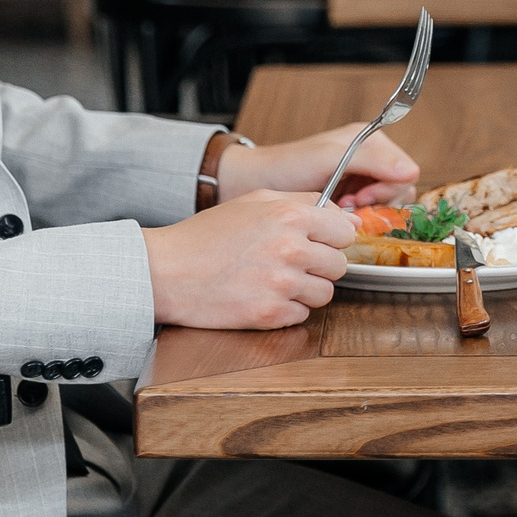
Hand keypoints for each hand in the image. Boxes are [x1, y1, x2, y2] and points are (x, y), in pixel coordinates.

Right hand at [141, 189, 356, 329]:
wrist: (166, 271)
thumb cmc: (207, 234)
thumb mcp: (256, 201)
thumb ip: (305, 202)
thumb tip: (350, 219)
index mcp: (290, 216)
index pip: (345, 232)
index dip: (331, 237)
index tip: (316, 241)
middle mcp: (291, 249)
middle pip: (338, 265)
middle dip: (319, 265)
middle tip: (290, 263)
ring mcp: (281, 285)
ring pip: (325, 293)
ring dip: (305, 290)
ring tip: (274, 280)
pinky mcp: (269, 315)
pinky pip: (302, 315)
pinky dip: (286, 310)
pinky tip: (262, 296)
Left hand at [220, 122, 418, 207]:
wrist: (255, 184)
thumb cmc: (288, 166)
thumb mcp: (330, 158)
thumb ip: (372, 160)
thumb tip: (411, 171)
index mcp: (370, 141)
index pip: (405, 170)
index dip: (387, 188)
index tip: (360, 196)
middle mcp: (370, 158)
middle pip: (400, 189)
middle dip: (378, 201)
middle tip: (350, 204)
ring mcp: (360, 178)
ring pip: (388, 204)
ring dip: (368, 212)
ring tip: (342, 209)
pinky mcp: (351, 197)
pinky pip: (372, 213)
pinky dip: (358, 218)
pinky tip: (339, 214)